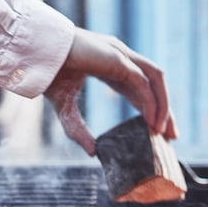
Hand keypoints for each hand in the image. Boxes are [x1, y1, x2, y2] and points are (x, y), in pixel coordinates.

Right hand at [44, 28, 177, 155]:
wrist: (35, 53)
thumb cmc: (47, 73)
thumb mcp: (64, 108)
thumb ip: (77, 129)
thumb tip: (92, 152)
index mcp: (111, 65)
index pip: (141, 87)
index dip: (153, 107)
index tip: (160, 130)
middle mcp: (120, 57)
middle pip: (154, 83)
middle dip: (166, 109)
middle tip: (173, 136)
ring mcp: (120, 54)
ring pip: (155, 78)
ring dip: (164, 104)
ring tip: (163, 131)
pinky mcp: (117, 58)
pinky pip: (142, 82)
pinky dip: (151, 102)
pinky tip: (152, 122)